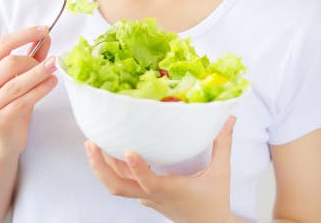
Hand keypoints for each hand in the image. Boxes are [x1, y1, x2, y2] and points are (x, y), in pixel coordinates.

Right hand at [0, 25, 57, 155]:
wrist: (3, 140)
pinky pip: (23, 101)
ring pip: (17, 83)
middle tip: (52, 61)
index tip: (44, 29)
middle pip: (10, 63)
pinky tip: (52, 82)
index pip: (2, 44)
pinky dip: (41, 89)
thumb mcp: (20, 78)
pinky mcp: (1, 120)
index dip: (24, 34)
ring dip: (40, 72)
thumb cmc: (12, 104)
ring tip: (56, 65)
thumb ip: (32, 58)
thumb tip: (47, 37)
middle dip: (34, 60)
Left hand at [85, 116, 236, 222]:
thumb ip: (223, 144)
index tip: (129, 151)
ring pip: (116, 185)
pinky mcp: (145, 196)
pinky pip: (123, 183)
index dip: (138, 168)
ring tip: (92, 143)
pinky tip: (106, 150)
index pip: (150, 182)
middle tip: (92, 143)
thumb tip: (229, 118)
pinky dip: (111, 168)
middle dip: (101, 166)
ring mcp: (146, 197)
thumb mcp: (221, 173)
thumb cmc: (215, 202)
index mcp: (171, 190)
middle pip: (119, 187)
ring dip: (102, 166)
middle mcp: (153, 196)